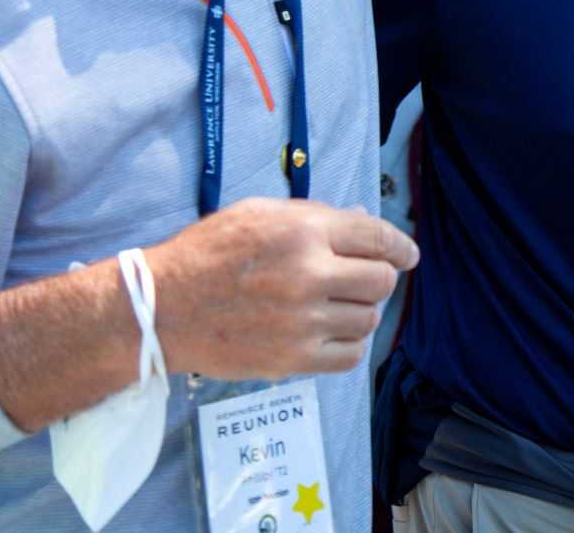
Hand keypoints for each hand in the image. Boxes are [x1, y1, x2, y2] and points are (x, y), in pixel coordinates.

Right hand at [146, 198, 418, 378]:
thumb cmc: (207, 253)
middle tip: (363, 279)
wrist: (164, 308)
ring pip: (369, 319)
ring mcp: (304, 322)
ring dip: (362, 310)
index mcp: (303, 231)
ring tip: (338, 305)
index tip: (409, 255)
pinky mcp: (294, 359)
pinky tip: (330, 333)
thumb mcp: (258, 213)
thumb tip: (364, 220)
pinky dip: (348, 344)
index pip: (376, 236)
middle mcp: (309, 275)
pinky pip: (350, 356)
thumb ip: (314, 216)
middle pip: (382, 280)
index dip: (400, 246)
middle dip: (380, 277)